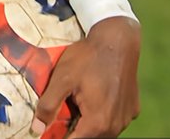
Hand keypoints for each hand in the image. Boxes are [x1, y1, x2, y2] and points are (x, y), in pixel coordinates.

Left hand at [32, 17, 140, 137]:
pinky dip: (103, 115)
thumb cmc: (88, 58)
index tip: (51, 129)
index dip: (59, 136)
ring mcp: (126, 118)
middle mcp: (115, 126)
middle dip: (74, 130)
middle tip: (63, 114)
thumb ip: (48, 106)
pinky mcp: (133, 109)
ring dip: (89, 124)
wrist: (118, 40)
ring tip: (77, 103)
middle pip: (89, 137)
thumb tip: (36, 128)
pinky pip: (115, 120)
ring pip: (103, 131)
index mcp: (97, 123)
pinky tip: (95, 98)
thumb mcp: (62, 79)